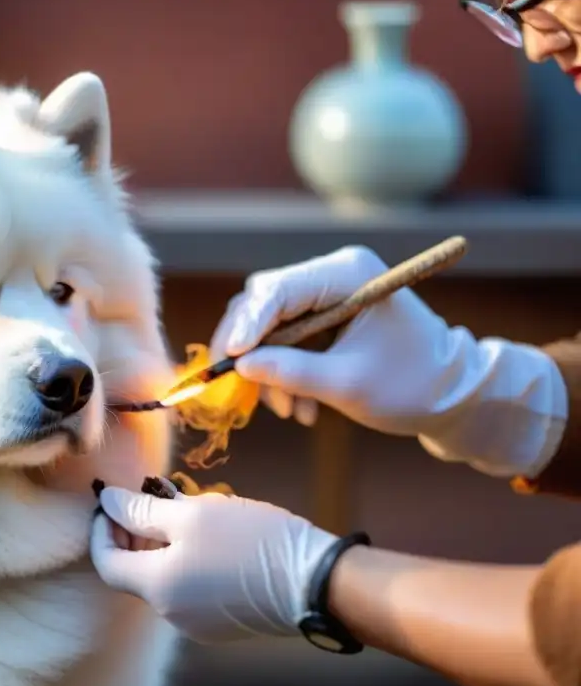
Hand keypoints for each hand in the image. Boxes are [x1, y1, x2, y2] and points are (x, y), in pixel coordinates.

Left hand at [90, 486, 336, 643]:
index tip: (110, 501)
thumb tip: (107, 502)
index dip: (101, 530)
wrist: (315, 582)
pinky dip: (184, 560)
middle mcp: (170, 614)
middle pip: (134, 571)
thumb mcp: (192, 515)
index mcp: (157, 588)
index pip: (106, 562)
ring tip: (180, 507)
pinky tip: (205, 535)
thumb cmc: (250, 542)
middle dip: (132, 533)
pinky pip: (189, 588)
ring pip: (163, 578)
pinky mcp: (222, 623)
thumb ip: (142, 510)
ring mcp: (197, 623)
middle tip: (147, 497)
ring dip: (160, 544)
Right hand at [208, 246, 566, 477]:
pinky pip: (286, 340)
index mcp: (346, 273)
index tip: (230, 361)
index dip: (248, 325)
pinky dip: (286, 373)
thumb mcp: (347, 385)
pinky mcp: (324, 318)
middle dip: (252, 351)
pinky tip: (301, 407)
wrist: (453, 396)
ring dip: (270, 371)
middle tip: (239, 388)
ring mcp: (327, 295)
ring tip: (290, 411)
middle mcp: (332, 274)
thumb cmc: (412, 385)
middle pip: (264, 303)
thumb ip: (290, 372)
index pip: (277, 290)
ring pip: (269, 325)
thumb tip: (240, 367)